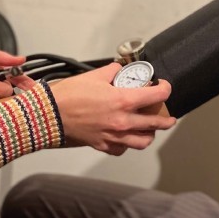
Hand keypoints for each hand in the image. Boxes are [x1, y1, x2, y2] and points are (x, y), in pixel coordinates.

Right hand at [50, 63, 176, 155]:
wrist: (50, 114)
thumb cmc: (70, 95)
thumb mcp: (94, 76)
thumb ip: (112, 71)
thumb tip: (119, 68)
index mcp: (124, 101)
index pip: (156, 96)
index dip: (165, 89)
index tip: (164, 87)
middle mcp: (123, 121)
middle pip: (156, 123)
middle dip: (166, 119)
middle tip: (169, 116)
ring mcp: (114, 136)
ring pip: (143, 141)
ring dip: (150, 134)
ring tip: (151, 130)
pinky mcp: (103, 145)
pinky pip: (123, 149)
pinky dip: (128, 144)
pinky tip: (127, 137)